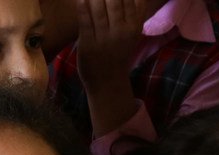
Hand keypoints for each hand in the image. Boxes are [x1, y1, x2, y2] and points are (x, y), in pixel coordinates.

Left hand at [75, 0, 143, 135]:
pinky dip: (82, 8)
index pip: (131, 0)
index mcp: (134, 27)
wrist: (108, 83)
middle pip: (115, 2)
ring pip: (99, 10)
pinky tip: (81, 0)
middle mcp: (121, 31)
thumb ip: (137, 12)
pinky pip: (85, 22)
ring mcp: (105, 38)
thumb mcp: (133, 34)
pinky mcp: (89, 44)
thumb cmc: (120, 54)